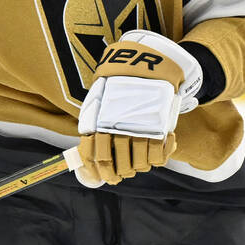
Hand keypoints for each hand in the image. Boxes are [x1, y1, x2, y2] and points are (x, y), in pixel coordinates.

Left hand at [75, 30, 201, 186]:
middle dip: (120, 173)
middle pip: (117, 165)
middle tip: (122, 174)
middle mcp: (117, 128)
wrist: (144, 67)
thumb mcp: (98, 104)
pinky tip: (155, 153)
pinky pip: (157, 157)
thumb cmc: (118, 88)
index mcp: (99, 122)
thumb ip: (93, 130)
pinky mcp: (159, 129)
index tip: (102, 178)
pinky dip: (157, 159)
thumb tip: (85, 159)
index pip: (94, 156)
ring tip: (139, 163)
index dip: (98, 172)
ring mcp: (138, 129)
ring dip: (139, 167)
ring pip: (139, 164)